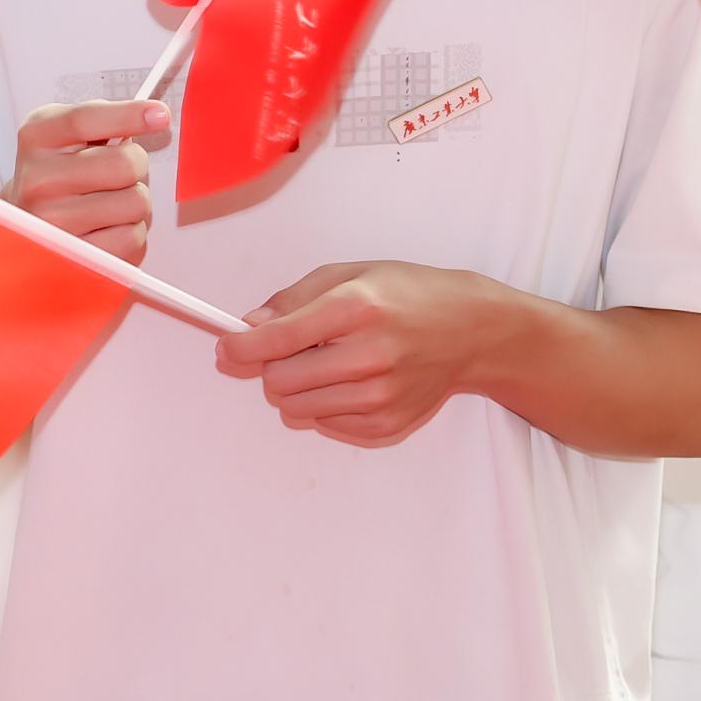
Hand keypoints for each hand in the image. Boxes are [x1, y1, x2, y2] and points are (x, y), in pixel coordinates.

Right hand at [7, 99, 169, 262]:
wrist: (24, 225)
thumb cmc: (57, 175)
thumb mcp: (66, 134)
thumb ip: (104, 119)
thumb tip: (154, 115)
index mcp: (36, 138)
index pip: (85, 119)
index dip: (129, 115)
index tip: (159, 115)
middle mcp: (37, 180)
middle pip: (124, 164)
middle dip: (136, 166)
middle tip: (120, 173)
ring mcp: (53, 222)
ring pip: (136, 203)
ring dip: (135, 202)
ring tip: (110, 203)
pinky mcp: (74, 258)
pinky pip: (133, 239)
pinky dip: (132, 233)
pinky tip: (108, 228)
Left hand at [217, 261, 506, 445]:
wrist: (473, 331)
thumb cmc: (410, 295)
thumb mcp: (353, 275)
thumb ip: (295, 299)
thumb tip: (250, 326)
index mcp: (356, 308)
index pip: (276, 340)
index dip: (239, 347)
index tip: (227, 347)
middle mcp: (368, 355)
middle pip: (278, 381)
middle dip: (272, 367)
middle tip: (294, 351)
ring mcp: (380, 395)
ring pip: (295, 409)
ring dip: (297, 389)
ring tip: (327, 365)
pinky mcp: (386, 424)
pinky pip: (324, 426)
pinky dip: (324, 407)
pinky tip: (352, 383)